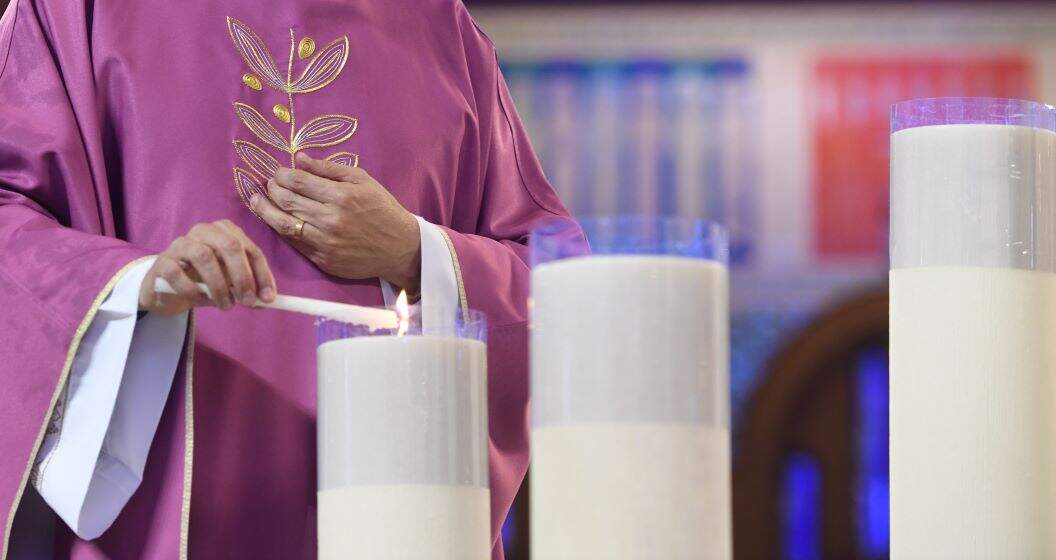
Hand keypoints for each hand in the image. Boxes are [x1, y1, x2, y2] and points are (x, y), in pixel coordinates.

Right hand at [139, 220, 276, 314]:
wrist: (167, 290)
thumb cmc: (204, 281)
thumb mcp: (231, 285)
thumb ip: (248, 289)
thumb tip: (267, 299)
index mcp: (226, 232)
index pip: (250, 249)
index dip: (262, 274)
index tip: (268, 298)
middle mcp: (204, 231)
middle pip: (229, 246)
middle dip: (243, 276)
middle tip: (247, 301)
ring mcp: (180, 243)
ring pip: (204, 256)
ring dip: (219, 286)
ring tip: (225, 305)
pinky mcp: (162, 261)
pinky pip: (177, 272)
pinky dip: (192, 290)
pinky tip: (199, 300)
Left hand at [250, 153, 420, 293]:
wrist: (400, 248)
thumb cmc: (382, 209)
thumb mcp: (363, 180)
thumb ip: (329, 169)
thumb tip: (300, 159)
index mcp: (341, 196)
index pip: (298, 181)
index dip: (282, 174)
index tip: (278, 172)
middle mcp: (330, 220)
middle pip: (286, 201)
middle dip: (272, 189)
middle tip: (268, 183)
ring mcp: (325, 242)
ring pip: (283, 224)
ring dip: (266, 210)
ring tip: (258, 201)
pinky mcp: (323, 260)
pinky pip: (294, 243)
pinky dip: (281, 229)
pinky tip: (276, 220)